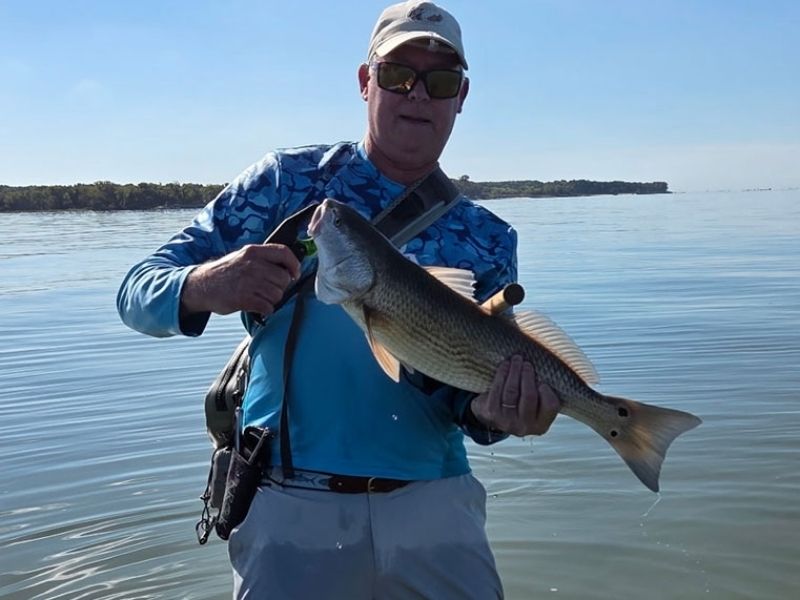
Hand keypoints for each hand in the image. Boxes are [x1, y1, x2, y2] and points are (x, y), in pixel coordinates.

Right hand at [180, 244, 300, 316]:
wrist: (201, 285)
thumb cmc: (226, 273)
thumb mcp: (244, 257)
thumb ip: (264, 259)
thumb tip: (288, 269)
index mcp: (254, 252)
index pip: (284, 253)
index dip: (294, 265)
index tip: (295, 274)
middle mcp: (252, 265)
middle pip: (283, 278)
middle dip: (280, 287)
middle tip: (270, 289)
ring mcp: (248, 282)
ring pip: (277, 294)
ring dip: (272, 299)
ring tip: (260, 297)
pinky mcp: (244, 299)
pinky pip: (268, 307)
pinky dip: (266, 309)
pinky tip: (257, 306)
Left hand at [470, 355, 559, 436]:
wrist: (492, 416)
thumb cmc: (520, 404)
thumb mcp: (536, 406)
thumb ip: (543, 394)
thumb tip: (545, 368)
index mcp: (541, 425)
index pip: (550, 405)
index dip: (547, 391)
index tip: (543, 380)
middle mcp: (525, 426)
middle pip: (529, 396)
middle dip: (528, 376)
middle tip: (527, 363)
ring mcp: (506, 421)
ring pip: (512, 391)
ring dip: (514, 371)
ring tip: (517, 359)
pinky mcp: (491, 413)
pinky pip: (497, 390)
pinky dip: (502, 374)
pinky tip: (505, 366)